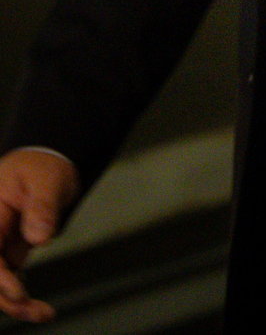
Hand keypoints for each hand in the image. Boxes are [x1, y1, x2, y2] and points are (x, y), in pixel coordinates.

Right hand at [0, 149, 78, 322]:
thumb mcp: (48, 178)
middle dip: (6, 298)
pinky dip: (20, 298)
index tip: (18, 292)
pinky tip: (40, 309)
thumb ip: (43, 206)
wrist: (48, 164)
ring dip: (15, 304)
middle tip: (35, 309)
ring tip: (44, 313)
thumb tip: (40, 238)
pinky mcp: (5, 257)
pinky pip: (7, 282)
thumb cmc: (43, 167)